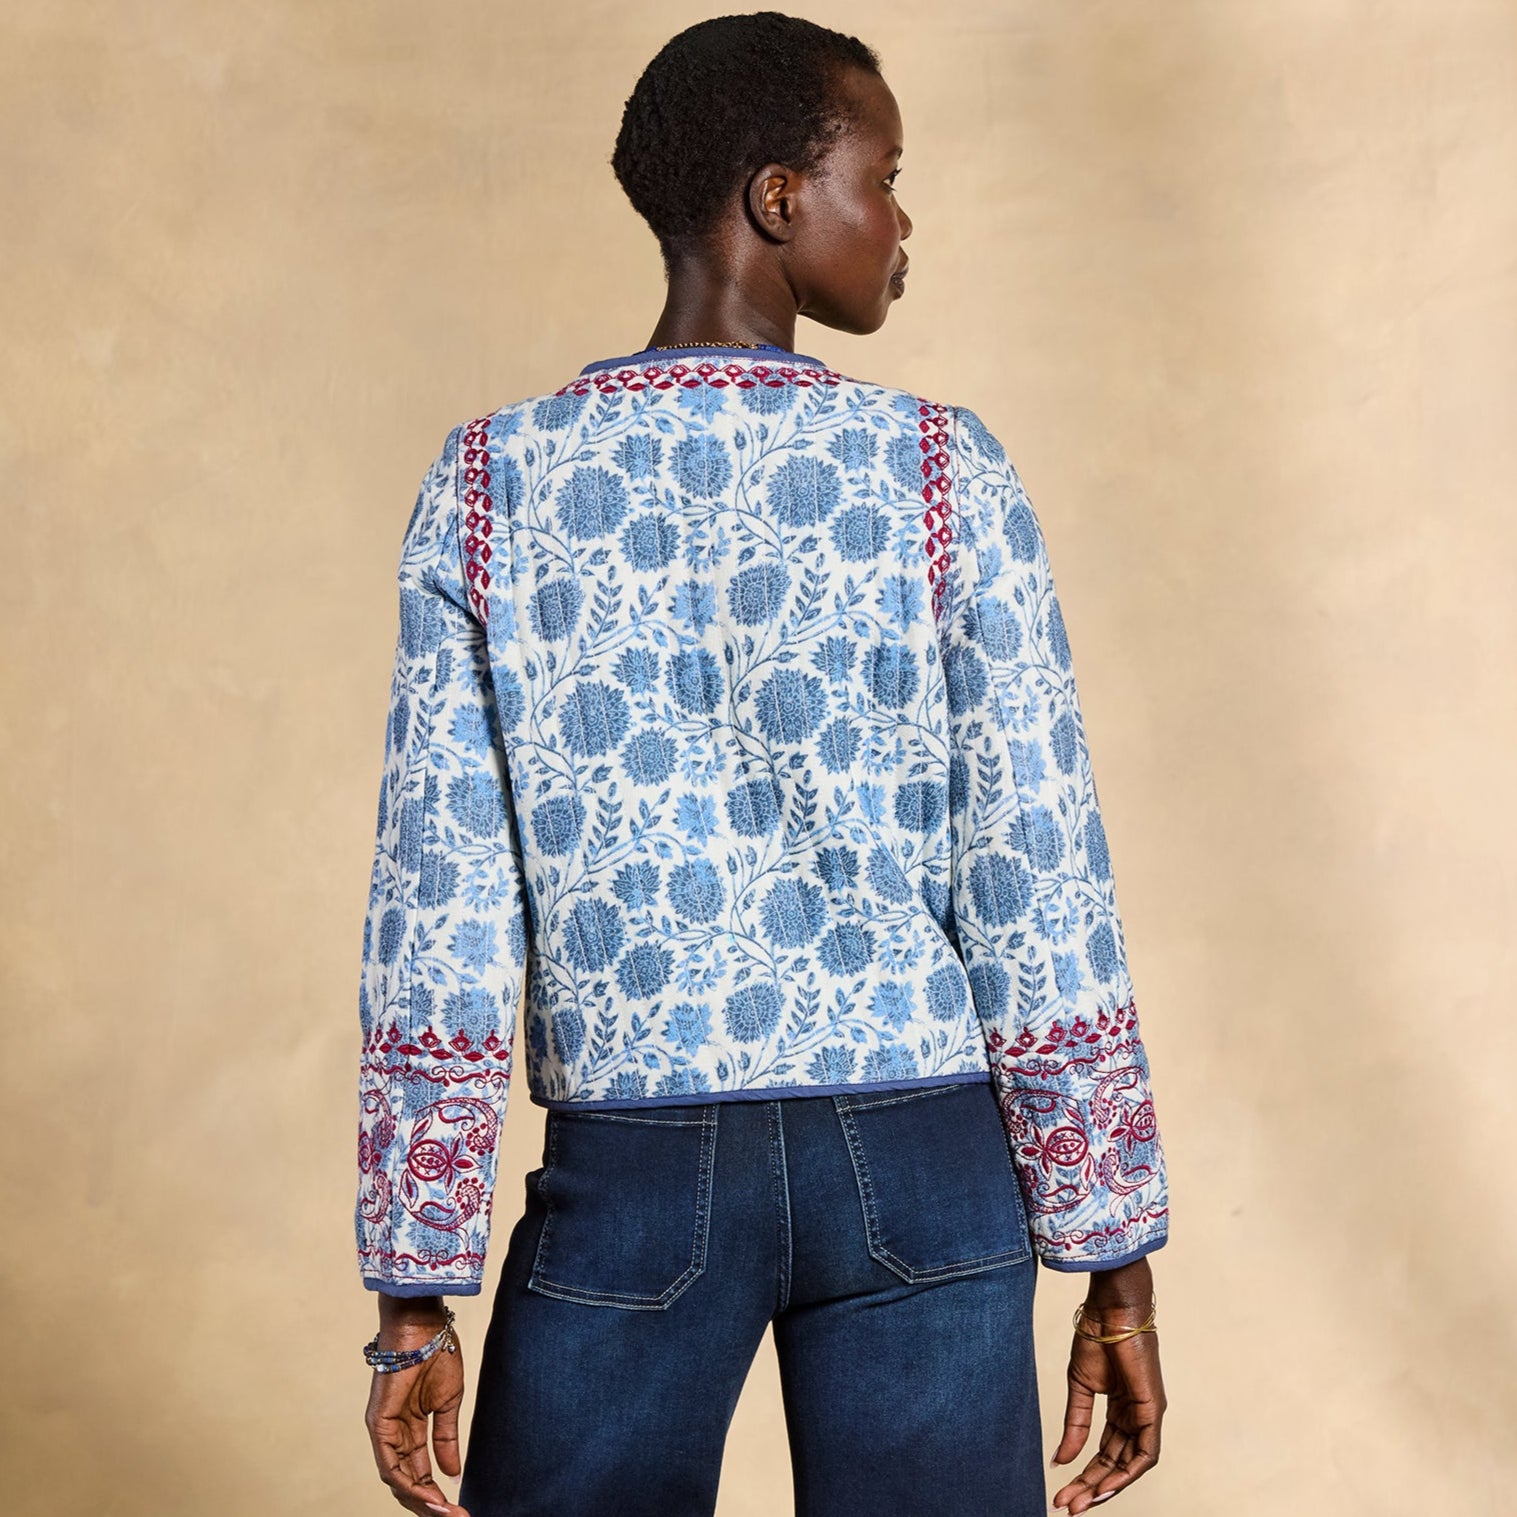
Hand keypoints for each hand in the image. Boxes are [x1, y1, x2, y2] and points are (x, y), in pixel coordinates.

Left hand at [364, 1309, 470, 1515]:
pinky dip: (408, 1483)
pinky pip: (389, 1463)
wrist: (425, 1326)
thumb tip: (452, 1473)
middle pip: (406, 1480)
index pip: (418, 1470)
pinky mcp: (379, 1424)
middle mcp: (393, 1433)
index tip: (458, 1508)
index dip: (435, 1492)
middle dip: (429, 1504)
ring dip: (420, 1499)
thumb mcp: (448, 1404)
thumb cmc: (437, 1353)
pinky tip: (428, 1494)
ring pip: (397, 1479)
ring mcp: (384, 1430)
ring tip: (445, 1512)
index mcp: (409, 1427)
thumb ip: (446, 1439)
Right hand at [1049, 1257, 1165, 1512]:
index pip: (1104, 1452)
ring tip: (1081, 1502)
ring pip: (1130, 1464)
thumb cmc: (1096, 1336)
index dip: (1084, 1473)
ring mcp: (1147, 1414)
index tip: (1061, 1489)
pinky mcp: (1154, 1409)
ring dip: (1105, 1486)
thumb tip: (1061, 1459)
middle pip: (1114, 1462)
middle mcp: (1135, 1415)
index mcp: (1119, 1408)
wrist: (1110, 1309)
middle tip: (1066, 1505)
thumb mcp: (1079, 1386)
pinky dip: (1127, 1473)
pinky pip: (1146, 1453)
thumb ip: (1075, 1425)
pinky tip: (1105, 1487)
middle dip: (1090, 1486)